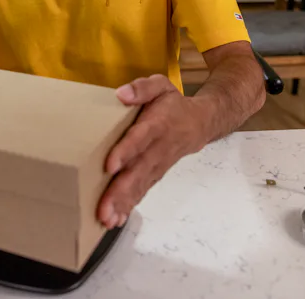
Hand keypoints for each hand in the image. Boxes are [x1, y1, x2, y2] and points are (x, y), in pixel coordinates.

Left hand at [97, 75, 209, 229]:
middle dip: (120, 191)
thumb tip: (121, 94)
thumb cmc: (172, 103)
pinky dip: (131, 205)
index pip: (141, 138)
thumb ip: (142, 88)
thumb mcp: (160, 85)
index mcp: (157, 124)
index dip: (126, 151)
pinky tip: (116, 219)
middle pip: (139, 170)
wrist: (201, 122)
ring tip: (106, 219)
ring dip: (123, 203)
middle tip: (104, 208)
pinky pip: (144, 190)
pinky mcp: (157, 173)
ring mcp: (159, 164)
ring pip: (141, 185)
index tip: (110, 166)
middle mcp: (159, 148)